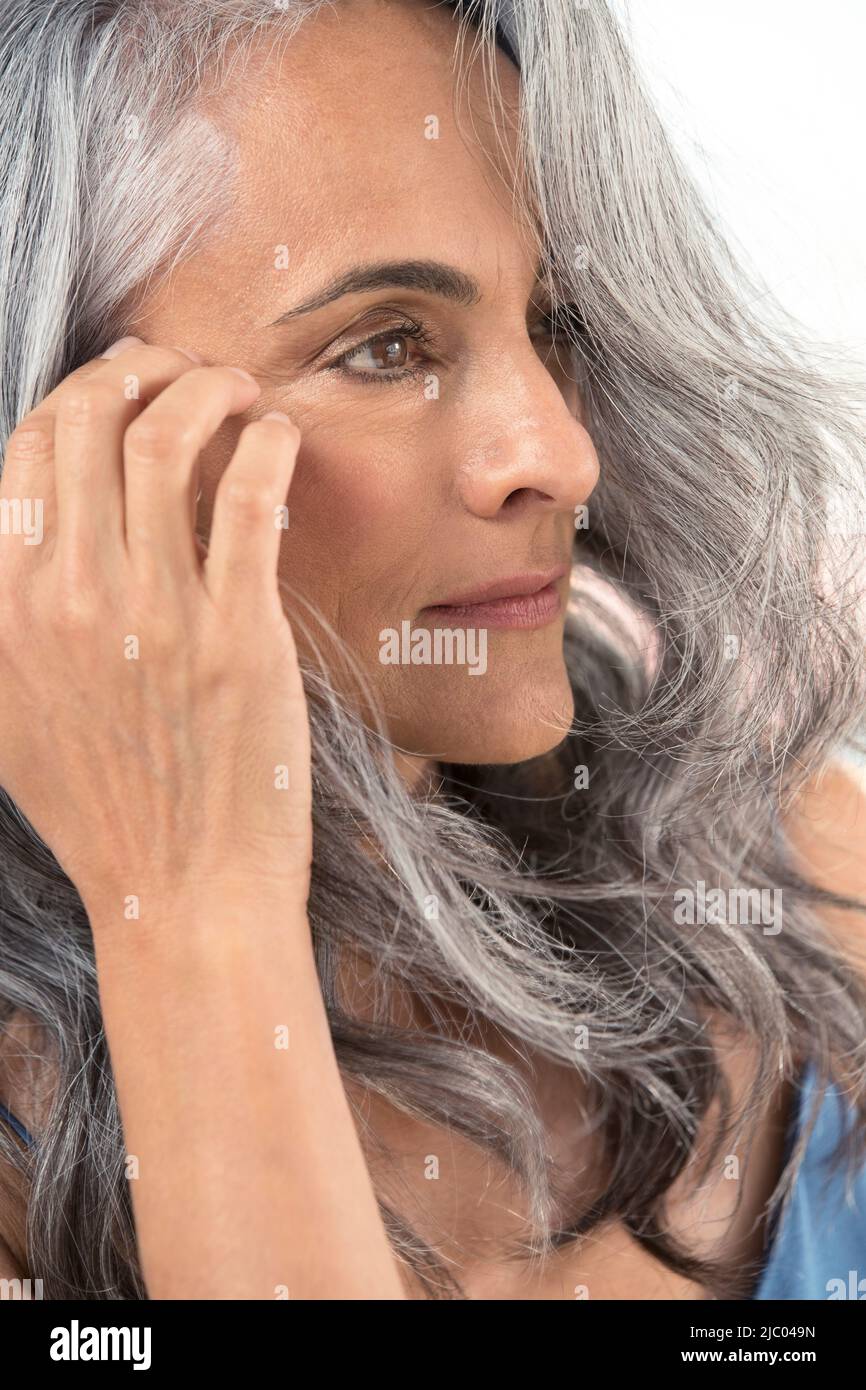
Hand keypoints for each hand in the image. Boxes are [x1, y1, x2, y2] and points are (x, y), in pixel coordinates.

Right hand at [0, 340, 312, 918]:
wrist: (181, 892)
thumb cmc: (106, 809)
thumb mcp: (10, 714)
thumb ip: (4, 619)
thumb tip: (22, 536)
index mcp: (4, 608)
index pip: (24, 451)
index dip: (75, 398)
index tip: (120, 392)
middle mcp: (67, 598)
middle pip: (88, 422)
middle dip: (137, 370)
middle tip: (180, 372)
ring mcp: (154, 613)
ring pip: (166, 440)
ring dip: (205, 388)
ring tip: (235, 390)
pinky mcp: (238, 633)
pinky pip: (247, 499)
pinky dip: (265, 443)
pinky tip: (278, 437)